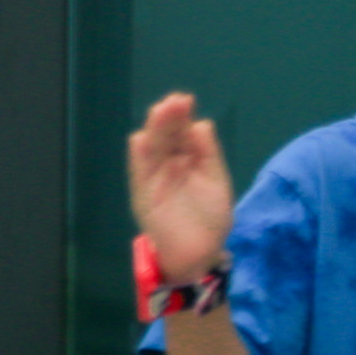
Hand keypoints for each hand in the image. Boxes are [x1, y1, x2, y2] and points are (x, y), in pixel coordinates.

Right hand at [128, 93, 233, 285]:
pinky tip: (140, 138)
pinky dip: (139, 156)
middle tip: (173, 100)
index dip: (182, 118)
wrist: (198, 254)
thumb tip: (202, 124)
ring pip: (152, 150)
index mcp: (188, 160)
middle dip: (168, 119)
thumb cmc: (210, 220)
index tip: (186, 100)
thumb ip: (209, 155)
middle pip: (166, 137)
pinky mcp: (144, 194)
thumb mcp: (216, 182)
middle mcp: (168, 165)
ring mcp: (155, 179)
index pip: (182, 134)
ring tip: (159, 111)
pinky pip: (139, 172)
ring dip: (154, 131)